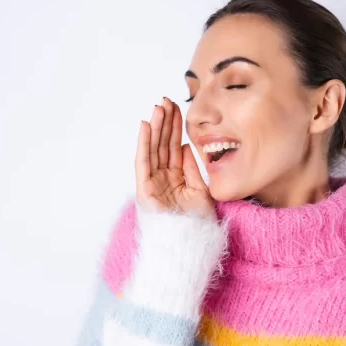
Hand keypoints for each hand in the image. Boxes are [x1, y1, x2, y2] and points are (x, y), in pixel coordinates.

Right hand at [135, 97, 215, 220]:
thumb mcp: (201, 192)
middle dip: (164, 122)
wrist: (190, 246)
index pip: (174, 147)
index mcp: (176, 179)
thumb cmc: (197, 225)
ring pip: (153, 150)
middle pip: (162, 145)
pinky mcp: (145, 190)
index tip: (177, 109)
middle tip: (166, 100)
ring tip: (158, 107)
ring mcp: (152, 184)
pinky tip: (145, 126)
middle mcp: (162, 179)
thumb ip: (192, 169)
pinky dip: (143, 144)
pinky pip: (143, 162)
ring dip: (154, 127)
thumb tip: (185, 147)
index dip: (175, 128)